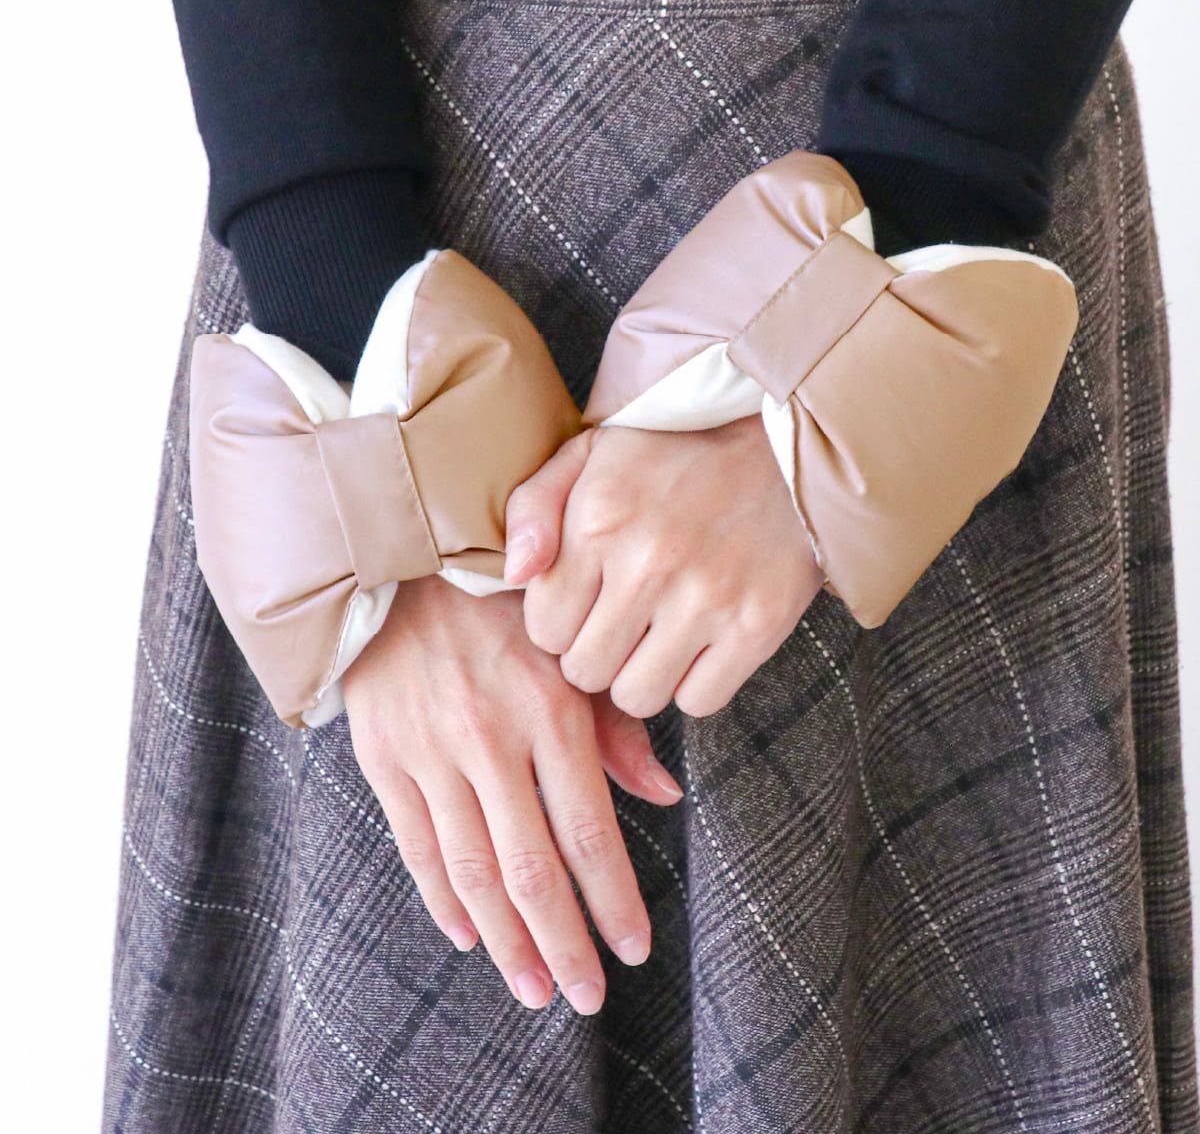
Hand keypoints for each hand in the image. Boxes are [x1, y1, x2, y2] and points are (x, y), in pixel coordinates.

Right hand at [341, 574, 682, 1015]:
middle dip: (564, 943)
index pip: (589, 832)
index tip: (634, 948)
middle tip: (587, 996)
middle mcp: (491, 739)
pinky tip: (469, 937)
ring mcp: (431, 752)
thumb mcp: (571, 649)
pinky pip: (416, 846)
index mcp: (550, 710)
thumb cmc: (506, 604)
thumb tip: (666, 798)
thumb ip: (617, 727)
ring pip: (473, 873)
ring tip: (535, 990)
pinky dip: (443, 901)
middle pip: (532, 869)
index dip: (613, 900)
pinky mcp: (384, 757)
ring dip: (507, 942)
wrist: (404, 561)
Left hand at [503, 416, 823, 717]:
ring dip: (640, 675)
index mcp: (599, 520)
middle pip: (585, 672)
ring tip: (656, 635)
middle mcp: (649, 563)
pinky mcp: (758, 626)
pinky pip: (699, 701)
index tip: (585, 603)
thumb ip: (533, 507)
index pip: (544, 630)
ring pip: (637, 696)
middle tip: (621, 622)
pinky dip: (694, 684)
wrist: (785, 447)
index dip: (559, 624)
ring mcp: (707, 598)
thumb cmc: (675, 456)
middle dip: (594, 654)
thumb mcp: (591, 454)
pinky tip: (698, 644)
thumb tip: (515, 575)